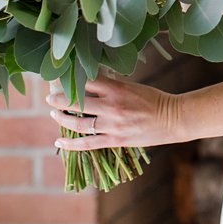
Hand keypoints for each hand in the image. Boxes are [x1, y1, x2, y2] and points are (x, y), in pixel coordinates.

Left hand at [46, 73, 185, 150]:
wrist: (173, 119)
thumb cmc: (153, 99)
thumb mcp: (131, 86)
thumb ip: (110, 85)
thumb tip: (88, 82)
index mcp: (116, 88)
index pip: (85, 82)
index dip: (69, 80)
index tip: (58, 80)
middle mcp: (112, 106)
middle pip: (76, 102)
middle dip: (58, 99)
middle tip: (49, 97)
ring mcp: (113, 125)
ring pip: (78, 123)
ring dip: (62, 118)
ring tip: (53, 114)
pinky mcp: (115, 140)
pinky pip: (88, 143)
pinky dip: (71, 143)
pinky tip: (59, 141)